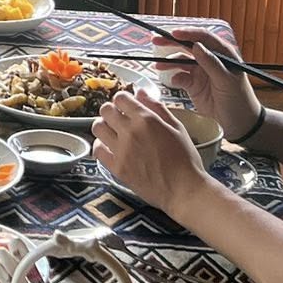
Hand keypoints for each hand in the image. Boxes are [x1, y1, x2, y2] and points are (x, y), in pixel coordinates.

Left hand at [93, 86, 217, 218]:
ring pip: (97, 127)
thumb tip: (140, 92)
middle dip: (111, 111)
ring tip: (113, 132)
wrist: (184, 190)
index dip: (123, 100)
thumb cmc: (185, 160)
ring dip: (104, 126)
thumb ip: (157, 107)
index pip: (120, 98)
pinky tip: (110, 148)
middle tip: (119, 118)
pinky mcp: (116, 168)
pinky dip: (101, 145)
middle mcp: (130, 132)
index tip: (126, 106)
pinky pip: (97, 149)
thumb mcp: (177, 127)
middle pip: (105, 110)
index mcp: (146, 119)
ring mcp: (121, 150)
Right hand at [165, 26, 261, 141]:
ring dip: (168, 62)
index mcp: (222, 53)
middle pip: (188, 46)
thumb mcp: (227, 81)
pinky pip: (180, 77)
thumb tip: (197, 46)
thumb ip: (212, 63)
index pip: (203, 37)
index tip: (174, 33)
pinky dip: (173, 78)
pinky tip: (171, 81)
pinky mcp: (193, 84)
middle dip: (171, 42)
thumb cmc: (239, 99)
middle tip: (156, 40)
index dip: (188, 33)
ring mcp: (200, 71)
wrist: (238, 123)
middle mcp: (209, 59)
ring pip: (181, 61)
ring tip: (157, 66)